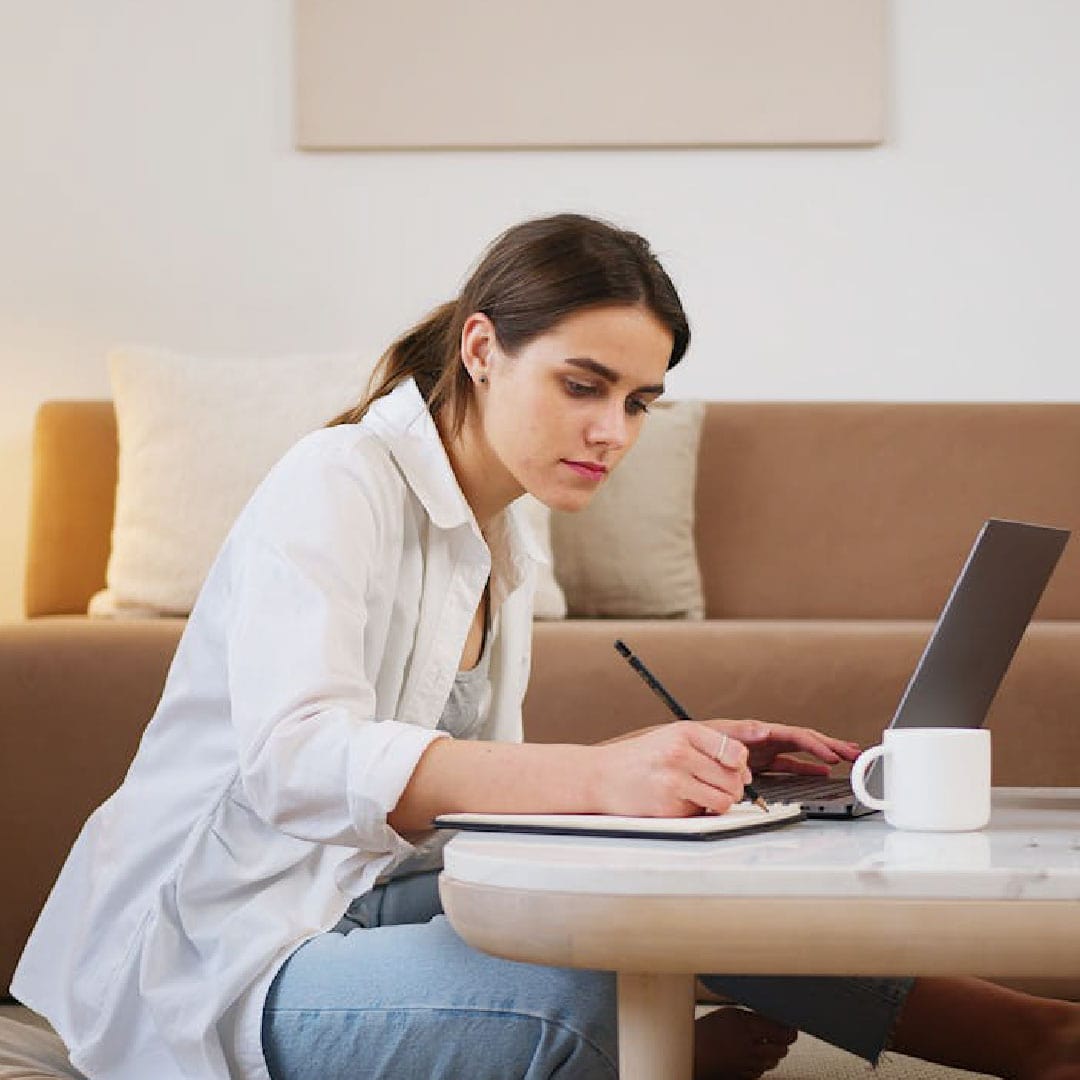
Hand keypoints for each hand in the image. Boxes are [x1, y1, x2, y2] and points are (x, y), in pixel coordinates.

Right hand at [592, 720, 752, 817]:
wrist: (601, 776)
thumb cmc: (640, 757)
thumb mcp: (672, 737)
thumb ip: (709, 746)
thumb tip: (745, 771)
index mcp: (684, 732)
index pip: (735, 751)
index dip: (740, 765)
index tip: (734, 769)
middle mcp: (679, 754)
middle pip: (733, 779)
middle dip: (733, 787)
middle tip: (717, 786)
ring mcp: (673, 782)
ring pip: (724, 800)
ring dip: (719, 802)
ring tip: (702, 795)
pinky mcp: (668, 807)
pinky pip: (702, 814)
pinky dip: (697, 811)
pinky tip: (679, 800)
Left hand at [703, 718, 860, 777]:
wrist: (679, 751)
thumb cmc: (696, 740)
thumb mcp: (717, 735)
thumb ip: (741, 734)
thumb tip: (763, 732)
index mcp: (758, 730)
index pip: (794, 735)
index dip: (815, 745)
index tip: (832, 755)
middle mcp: (765, 739)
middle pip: (804, 740)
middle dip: (830, 745)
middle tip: (854, 753)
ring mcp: (764, 750)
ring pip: (801, 751)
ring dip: (825, 753)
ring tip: (849, 758)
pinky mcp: (760, 762)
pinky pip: (790, 763)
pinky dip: (807, 767)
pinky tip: (822, 771)